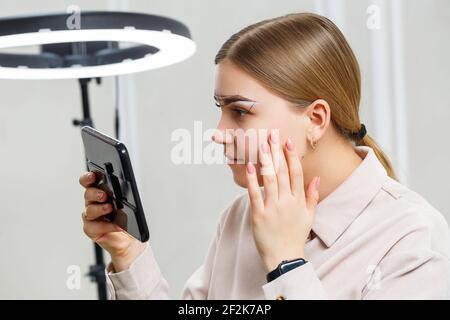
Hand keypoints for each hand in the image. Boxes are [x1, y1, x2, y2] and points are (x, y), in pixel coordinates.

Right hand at [79, 172, 145, 271]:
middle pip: (88, 193)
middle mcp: (93, 202)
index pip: (90, 181)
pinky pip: (93, 227)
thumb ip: (126, 195)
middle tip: (104, 195)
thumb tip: (129, 189)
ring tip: (109, 208)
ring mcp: (91, 216)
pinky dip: (105, 226)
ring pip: (89, 210)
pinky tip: (115, 225)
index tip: (93, 176)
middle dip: (94, 193)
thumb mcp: (130, 204)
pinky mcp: (91, 229)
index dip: (88, 177)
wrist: (128, 238)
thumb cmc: (127, 217)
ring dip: (99, 209)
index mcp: (100, 191)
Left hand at [245, 130, 319, 271]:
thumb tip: (316, 178)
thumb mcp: (309, 216)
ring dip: (266, 161)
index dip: (292, 156)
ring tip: (262, 145)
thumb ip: (312, 196)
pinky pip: (255, 194)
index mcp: (299, 200)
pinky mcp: (259, 215)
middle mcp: (287, 201)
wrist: (285, 258)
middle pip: (282, 172)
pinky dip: (252, 180)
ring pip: (269, 180)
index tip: (288, 142)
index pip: (296, 173)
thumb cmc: (296, 236)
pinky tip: (249, 166)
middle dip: (277, 152)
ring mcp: (273, 208)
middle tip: (272, 135)